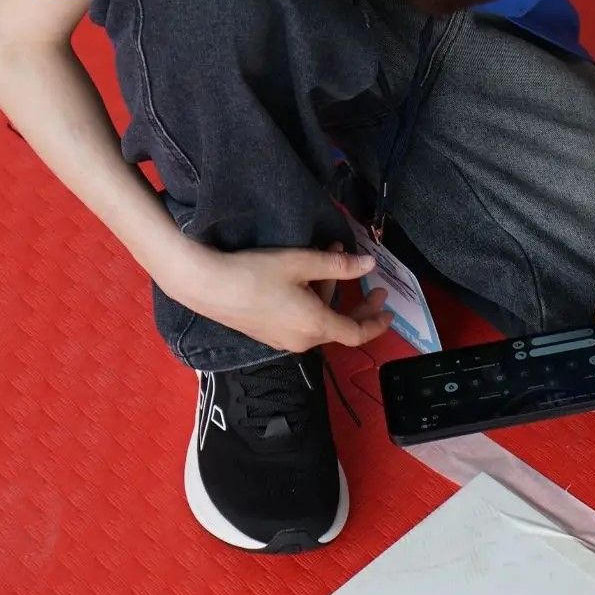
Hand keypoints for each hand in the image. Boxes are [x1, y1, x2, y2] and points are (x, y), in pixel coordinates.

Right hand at [167, 242, 391, 354]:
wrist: (207, 286)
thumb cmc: (255, 273)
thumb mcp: (301, 263)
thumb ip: (339, 266)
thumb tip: (369, 265)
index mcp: (315, 326)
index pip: (356, 334)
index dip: (375, 323)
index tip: (388, 310)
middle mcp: (302, 340)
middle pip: (339, 327)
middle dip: (357, 303)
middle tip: (371, 284)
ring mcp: (282, 340)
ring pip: (319, 319)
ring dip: (330, 291)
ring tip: (331, 254)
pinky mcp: (267, 333)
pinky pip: (301, 320)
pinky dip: (312, 300)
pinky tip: (305, 274)